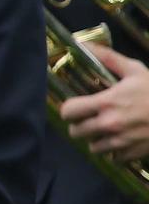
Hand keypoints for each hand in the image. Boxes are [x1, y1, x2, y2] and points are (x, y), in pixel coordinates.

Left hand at [60, 43, 148, 161]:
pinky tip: (122, 141)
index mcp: (106, 102)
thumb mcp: (135, 70)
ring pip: (93, 148)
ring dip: (97, 140)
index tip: (76, 107)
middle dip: (80, 126)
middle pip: (76, 133)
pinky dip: (115, 152)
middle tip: (89, 120)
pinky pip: (114, 158)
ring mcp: (122, 141)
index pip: (68, 112)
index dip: (69, 110)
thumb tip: (82, 45)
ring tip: (106, 131)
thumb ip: (107, 58)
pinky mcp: (134, 153)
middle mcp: (110, 124)